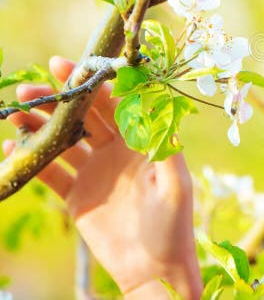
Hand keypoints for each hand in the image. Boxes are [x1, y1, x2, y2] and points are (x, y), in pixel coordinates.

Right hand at [3, 56, 202, 298]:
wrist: (153, 269)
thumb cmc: (173, 226)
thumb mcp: (175, 185)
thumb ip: (165, 148)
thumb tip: (158, 108)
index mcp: (140, 141)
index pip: (115, 103)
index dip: (93, 83)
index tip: (70, 67)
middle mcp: (116, 150)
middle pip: (84, 115)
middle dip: (59, 98)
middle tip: (31, 87)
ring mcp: (94, 171)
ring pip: (63, 139)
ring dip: (40, 125)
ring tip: (17, 113)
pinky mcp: (76, 195)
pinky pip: (49, 173)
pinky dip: (30, 160)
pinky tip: (11, 148)